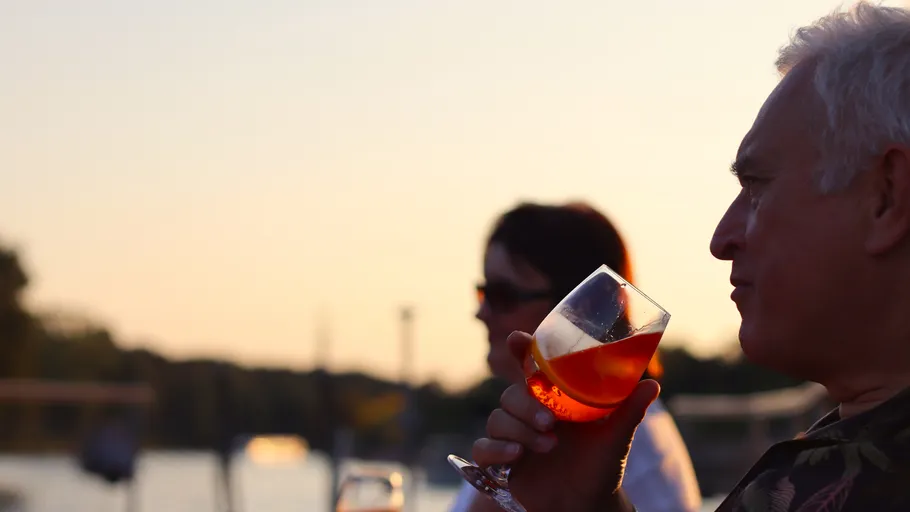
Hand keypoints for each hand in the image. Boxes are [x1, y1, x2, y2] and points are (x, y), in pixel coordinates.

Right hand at [471, 331, 658, 511]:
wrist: (586, 504)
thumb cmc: (600, 466)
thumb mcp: (616, 437)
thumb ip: (629, 411)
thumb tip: (652, 384)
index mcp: (551, 398)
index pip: (530, 367)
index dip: (520, 350)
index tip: (518, 339)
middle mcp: (528, 413)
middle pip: (509, 394)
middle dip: (525, 405)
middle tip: (550, 421)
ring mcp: (512, 436)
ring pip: (497, 419)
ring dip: (519, 430)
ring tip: (549, 445)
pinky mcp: (500, 461)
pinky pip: (482, 448)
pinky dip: (496, 450)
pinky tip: (516, 456)